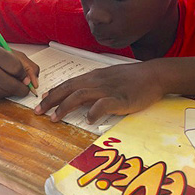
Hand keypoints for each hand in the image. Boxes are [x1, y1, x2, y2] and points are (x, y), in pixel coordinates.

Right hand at [0, 43, 38, 99]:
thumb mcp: (14, 54)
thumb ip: (28, 67)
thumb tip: (34, 84)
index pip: (15, 68)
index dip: (24, 74)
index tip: (26, 76)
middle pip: (9, 84)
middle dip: (21, 88)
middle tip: (26, 88)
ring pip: (3, 92)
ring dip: (12, 91)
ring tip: (12, 83)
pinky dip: (3, 94)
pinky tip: (2, 86)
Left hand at [35, 62, 163, 124]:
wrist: (156, 74)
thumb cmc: (135, 78)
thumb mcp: (112, 77)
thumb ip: (96, 84)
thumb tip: (80, 95)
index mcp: (96, 76)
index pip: (70, 83)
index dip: (54, 92)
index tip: (42, 101)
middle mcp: (98, 81)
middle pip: (69, 88)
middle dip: (52, 101)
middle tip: (38, 112)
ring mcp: (109, 90)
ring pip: (80, 95)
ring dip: (65, 106)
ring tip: (55, 118)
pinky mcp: (120, 99)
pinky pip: (103, 104)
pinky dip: (94, 112)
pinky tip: (90, 120)